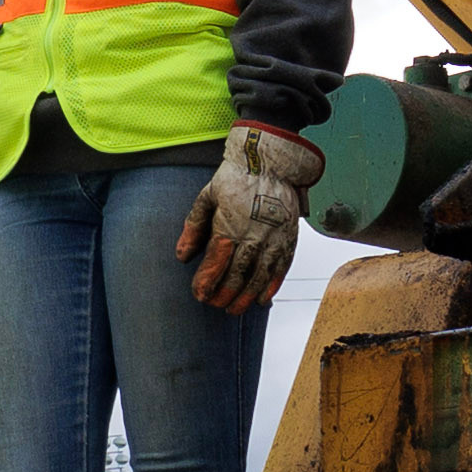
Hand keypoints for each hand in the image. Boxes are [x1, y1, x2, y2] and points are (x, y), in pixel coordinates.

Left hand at [175, 121, 324, 313]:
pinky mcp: (288, 239)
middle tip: (215, 305)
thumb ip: (193, 227)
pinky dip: (270, 287)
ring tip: (234, 310)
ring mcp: (273, 240)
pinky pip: (280, 269)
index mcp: (229, 227)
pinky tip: (261, 299)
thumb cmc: (236, 177)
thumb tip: (182, 256)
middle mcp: (253, 237)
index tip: (199, 295)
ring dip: (245, 297)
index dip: (206, 282)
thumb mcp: (206, 197)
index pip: (215, 263)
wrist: (272, 162)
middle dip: (224, 294)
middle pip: (236, 275)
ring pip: (258, 278)